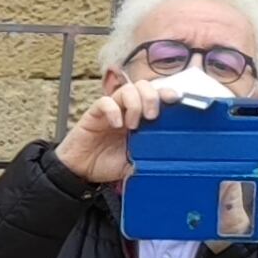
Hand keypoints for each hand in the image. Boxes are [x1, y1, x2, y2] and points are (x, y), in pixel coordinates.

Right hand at [51, 77, 176, 186]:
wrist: (80, 172)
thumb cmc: (106, 164)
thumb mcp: (135, 163)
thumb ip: (149, 158)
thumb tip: (170, 163)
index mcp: (140, 119)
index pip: (156, 96)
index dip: (167, 94)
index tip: (177, 100)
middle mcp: (126, 110)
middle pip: (143, 86)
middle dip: (152, 97)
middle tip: (152, 117)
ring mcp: (111, 111)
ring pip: (126, 89)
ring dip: (134, 103)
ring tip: (132, 124)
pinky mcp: (94, 115)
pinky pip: (104, 102)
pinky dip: (113, 110)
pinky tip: (116, 124)